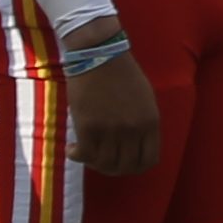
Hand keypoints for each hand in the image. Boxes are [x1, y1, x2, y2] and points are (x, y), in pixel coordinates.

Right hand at [70, 42, 163, 179]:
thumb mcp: (145, 99)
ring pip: (104, 164)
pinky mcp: (88, 126)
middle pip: (126, 167)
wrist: (99, 53)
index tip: (123, 163)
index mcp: (150, 122)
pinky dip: (77, 156)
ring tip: (86, 154)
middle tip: (101, 161)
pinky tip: (72, 149)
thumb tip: (136, 147)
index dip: (135, 167)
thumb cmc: (122, 73)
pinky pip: (85, 155)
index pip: (149, 161)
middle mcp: (133, 130)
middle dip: (113, 169)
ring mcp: (111, 130)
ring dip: (94, 163)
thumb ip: (144, 123)